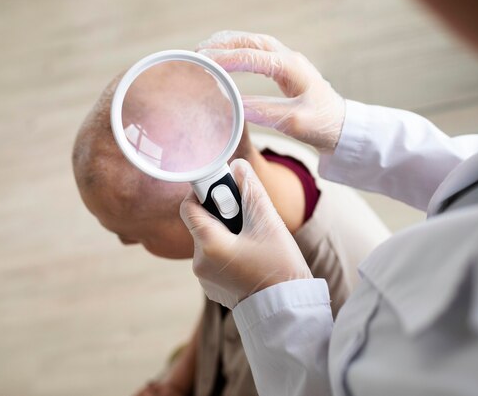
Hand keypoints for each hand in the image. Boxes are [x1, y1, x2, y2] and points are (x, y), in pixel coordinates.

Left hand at [180, 159, 312, 308]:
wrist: (287, 310)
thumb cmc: (280, 267)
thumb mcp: (268, 223)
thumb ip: (250, 191)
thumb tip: (237, 166)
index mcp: (208, 245)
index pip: (189, 206)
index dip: (205, 192)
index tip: (225, 189)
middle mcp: (199, 262)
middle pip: (203, 223)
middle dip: (224, 214)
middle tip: (250, 217)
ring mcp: (205, 278)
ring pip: (210, 240)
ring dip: (228, 233)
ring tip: (255, 240)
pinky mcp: (213, 287)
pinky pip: (215, 258)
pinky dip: (229, 250)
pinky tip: (252, 256)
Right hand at [197, 31, 345, 152]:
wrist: (341, 126)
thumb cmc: (322, 124)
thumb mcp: (293, 122)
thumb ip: (263, 111)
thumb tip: (233, 105)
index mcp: (291, 67)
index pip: (253, 56)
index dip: (226, 59)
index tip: (204, 64)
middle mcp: (288, 58)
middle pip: (249, 41)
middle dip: (221, 46)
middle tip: (197, 55)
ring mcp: (286, 60)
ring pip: (252, 42)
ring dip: (227, 44)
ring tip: (204, 52)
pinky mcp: (283, 68)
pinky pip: (256, 51)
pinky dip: (236, 51)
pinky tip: (224, 58)